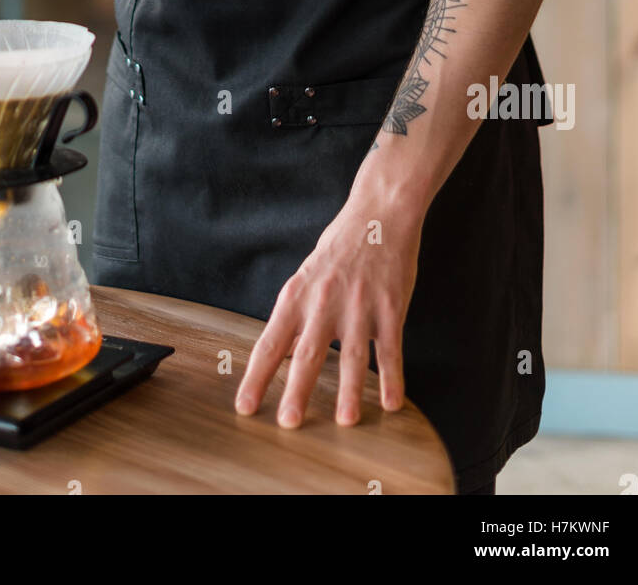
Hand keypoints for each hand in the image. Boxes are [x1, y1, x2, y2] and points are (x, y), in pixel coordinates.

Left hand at [235, 195, 422, 426]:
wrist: (379, 215)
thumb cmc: (339, 247)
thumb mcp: (307, 277)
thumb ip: (296, 317)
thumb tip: (283, 354)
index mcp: (297, 295)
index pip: (270, 342)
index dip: (257, 377)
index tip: (245, 407)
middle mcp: (324, 302)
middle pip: (308, 353)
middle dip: (298, 390)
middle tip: (288, 423)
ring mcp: (359, 305)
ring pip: (352, 355)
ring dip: (349, 390)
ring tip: (345, 421)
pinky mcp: (390, 307)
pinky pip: (390, 348)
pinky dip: (392, 377)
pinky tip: (392, 403)